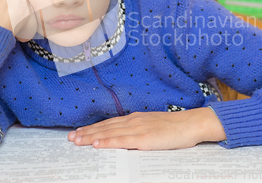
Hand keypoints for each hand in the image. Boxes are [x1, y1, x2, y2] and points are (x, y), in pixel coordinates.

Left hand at [67, 107, 225, 149]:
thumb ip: (139, 131)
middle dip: (86, 132)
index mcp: (135, 119)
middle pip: (105, 127)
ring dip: (91, 136)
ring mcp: (138, 129)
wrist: (191, 124)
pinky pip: (121, 140)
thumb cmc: (175, 128)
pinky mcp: (144, 138)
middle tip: (70, 137)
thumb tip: (126, 137)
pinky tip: (96, 144)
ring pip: (109, 132)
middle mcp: (133, 121)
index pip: (109, 124)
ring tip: (76, 140)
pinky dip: (107, 141)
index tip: (79, 131)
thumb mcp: (153, 127)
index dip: (93, 128)